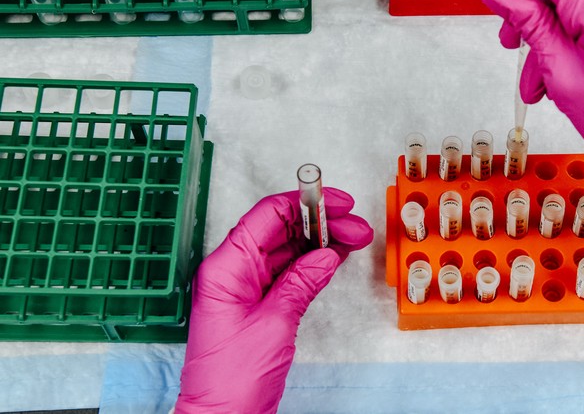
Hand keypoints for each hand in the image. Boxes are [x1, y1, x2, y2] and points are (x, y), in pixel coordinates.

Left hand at [175, 189, 372, 412]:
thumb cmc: (232, 380)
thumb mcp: (275, 323)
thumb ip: (301, 282)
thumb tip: (327, 254)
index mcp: (226, 268)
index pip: (268, 216)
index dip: (305, 203)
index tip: (338, 203)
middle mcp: (232, 272)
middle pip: (280, 229)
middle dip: (320, 223)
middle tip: (356, 227)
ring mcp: (245, 288)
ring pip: (286, 249)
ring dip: (320, 242)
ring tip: (354, 239)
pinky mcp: (258, 305)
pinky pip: (287, 272)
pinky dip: (312, 263)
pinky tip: (335, 258)